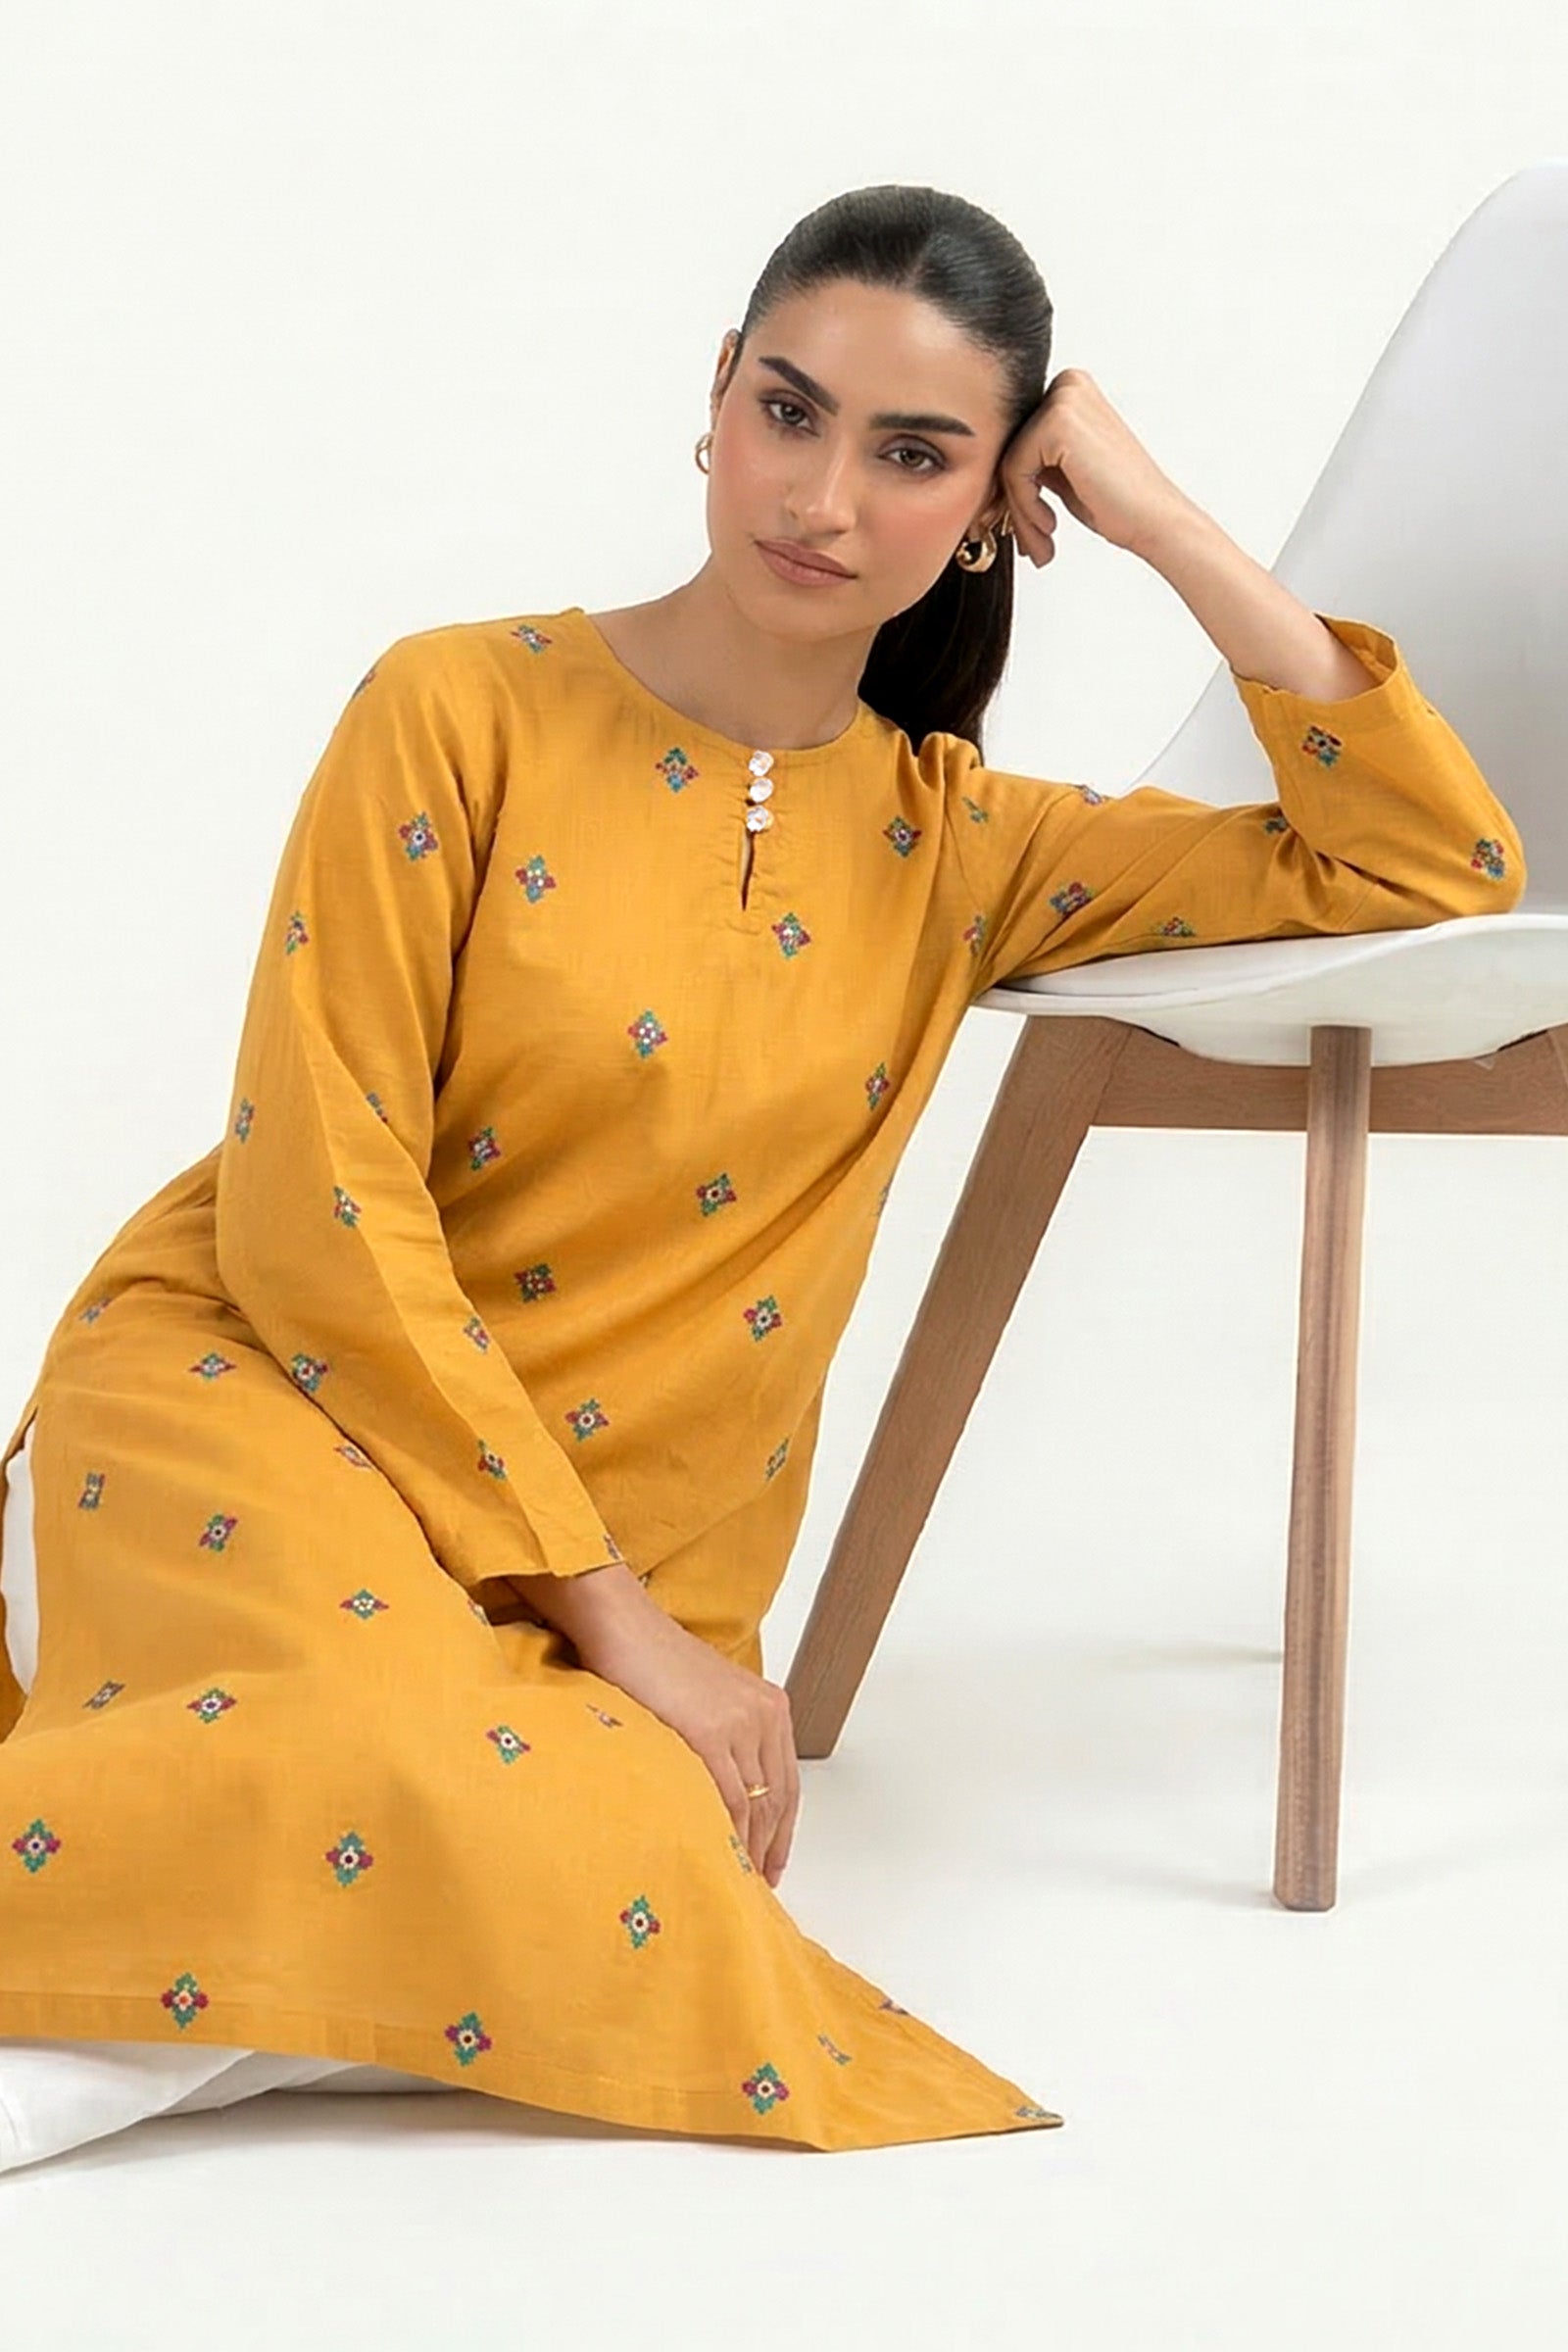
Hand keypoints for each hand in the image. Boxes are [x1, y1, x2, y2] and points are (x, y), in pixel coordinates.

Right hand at [579, 1605, 800, 1887]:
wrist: (622, 1628)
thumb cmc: (651, 1661)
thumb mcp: (707, 1699)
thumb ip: (727, 1739)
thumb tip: (725, 1793)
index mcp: (770, 1706)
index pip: (787, 1784)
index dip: (783, 1831)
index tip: (774, 1864)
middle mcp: (764, 1715)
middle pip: (776, 1799)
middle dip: (769, 1848)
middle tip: (755, 1887)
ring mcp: (740, 1724)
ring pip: (756, 1806)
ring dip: (749, 1849)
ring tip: (735, 1883)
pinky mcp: (710, 1735)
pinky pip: (728, 1801)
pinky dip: (727, 1836)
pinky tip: (716, 1857)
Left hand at [994, 366, 1196, 568]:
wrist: (1154, 519)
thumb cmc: (1115, 502)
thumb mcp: (1062, 470)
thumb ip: (1030, 457)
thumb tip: (983, 467)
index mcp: (1069, 388)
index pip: (1014, 437)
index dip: (1011, 487)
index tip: (1019, 527)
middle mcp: (1067, 383)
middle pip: (1008, 447)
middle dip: (1014, 503)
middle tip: (1030, 544)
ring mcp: (1063, 398)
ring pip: (1007, 462)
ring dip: (1020, 513)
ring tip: (1042, 544)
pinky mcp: (1058, 422)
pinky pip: (1015, 471)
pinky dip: (1026, 508)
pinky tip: (1050, 526)